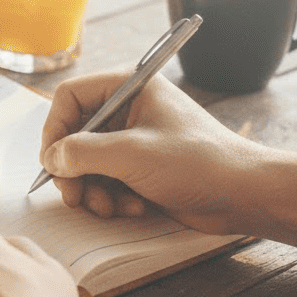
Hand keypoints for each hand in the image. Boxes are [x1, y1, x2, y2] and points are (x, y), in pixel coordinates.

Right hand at [39, 72, 265, 233]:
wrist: (245, 195)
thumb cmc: (197, 163)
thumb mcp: (132, 154)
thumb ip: (83, 153)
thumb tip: (51, 158)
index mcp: (129, 87)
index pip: (71, 96)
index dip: (55, 128)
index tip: (51, 162)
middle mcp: (129, 108)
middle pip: (75, 134)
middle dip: (73, 169)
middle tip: (73, 197)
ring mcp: (135, 139)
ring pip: (89, 162)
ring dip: (93, 189)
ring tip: (109, 208)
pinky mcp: (142, 167)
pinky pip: (108, 180)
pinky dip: (112, 197)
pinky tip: (133, 209)